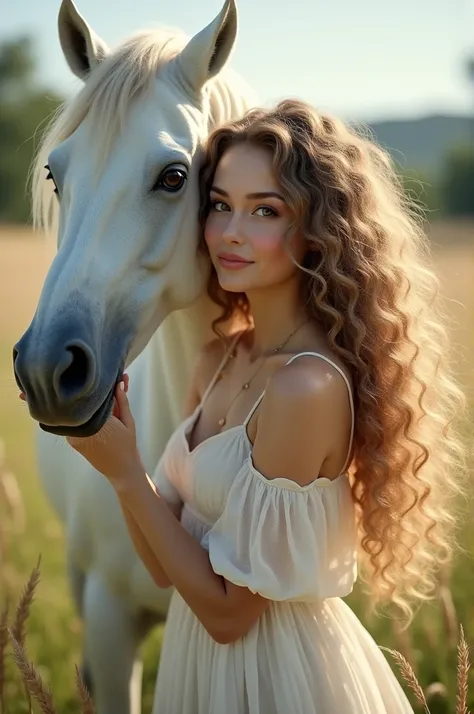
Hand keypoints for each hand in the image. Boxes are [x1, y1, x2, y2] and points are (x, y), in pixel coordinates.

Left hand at [19, 374, 144, 488]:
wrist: (122, 471)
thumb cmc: (127, 445)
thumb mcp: (128, 420)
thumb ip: (122, 401)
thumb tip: (118, 382)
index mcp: (96, 422)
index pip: (85, 398)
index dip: (79, 386)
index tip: (60, 376)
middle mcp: (81, 429)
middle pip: (72, 406)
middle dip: (62, 394)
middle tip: (26, 392)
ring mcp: (74, 437)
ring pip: (68, 415)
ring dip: (65, 404)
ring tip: (37, 395)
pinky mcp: (73, 441)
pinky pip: (70, 423)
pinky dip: (70, 415)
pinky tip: (59, 405)